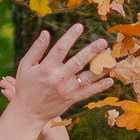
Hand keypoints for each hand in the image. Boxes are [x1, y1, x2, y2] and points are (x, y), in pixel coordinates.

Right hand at [0, 23, 110, 139]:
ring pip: (87, 78)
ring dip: (101, 69)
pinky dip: (99, 87)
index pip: (61, 48)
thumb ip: (36, 49)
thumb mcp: (25, 66)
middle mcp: (59, 78)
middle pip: (78, 61)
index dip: (70, 36)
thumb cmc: (25, 87)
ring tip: (113, 61)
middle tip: (103, 42)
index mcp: (46, 68)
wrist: (28, 113)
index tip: (79, 26)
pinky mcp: (72, 99)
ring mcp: (67, 90)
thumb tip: (45, 33)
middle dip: (92, 51)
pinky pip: (88, 92)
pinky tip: (110, 80)